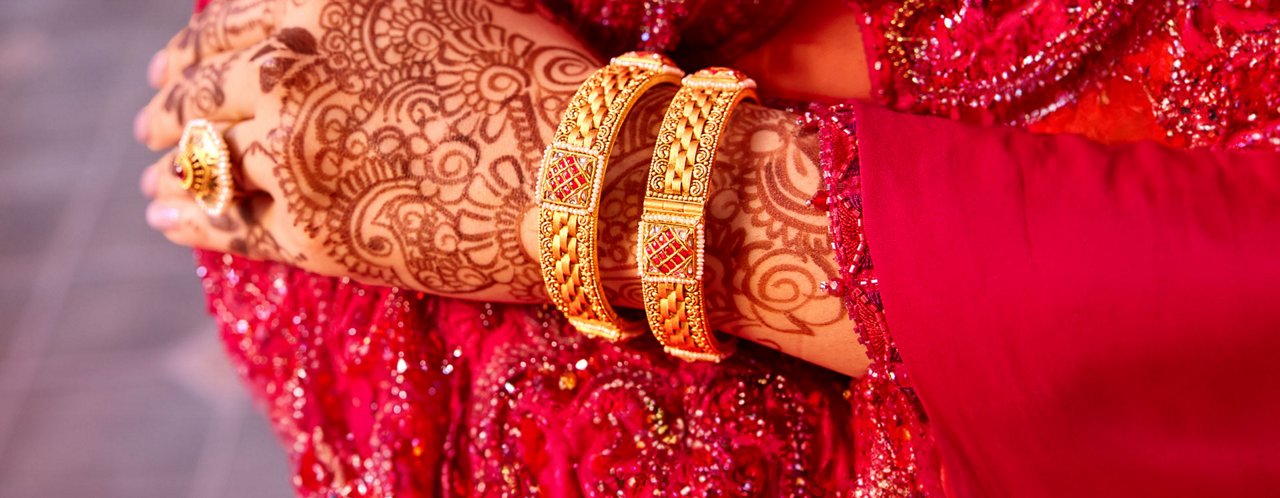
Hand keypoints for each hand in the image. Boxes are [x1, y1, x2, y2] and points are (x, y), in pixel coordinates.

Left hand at [139, 0, 597, 301]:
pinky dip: (185, 218)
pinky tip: (165, 218)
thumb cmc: (538, 80)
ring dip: (165, 162)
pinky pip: (225, 222)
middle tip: (149, 117)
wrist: (576, 171)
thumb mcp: (453, 3)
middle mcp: (293, 69)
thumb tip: (332, 11)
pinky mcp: (310, 231)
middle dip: (167, 101)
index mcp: (327, 6)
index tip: (176, 61)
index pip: (231, 23)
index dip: (196, 45)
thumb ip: (378, 7)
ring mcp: (294, 151)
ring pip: (200, 154)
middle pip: (201, 85)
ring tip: (150, 177)